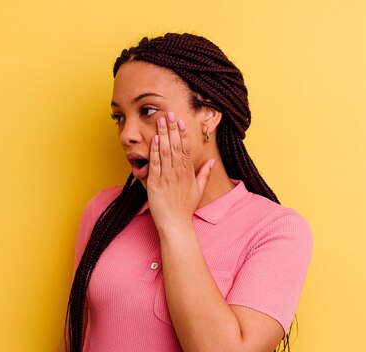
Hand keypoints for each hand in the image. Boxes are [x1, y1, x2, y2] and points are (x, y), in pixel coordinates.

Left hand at [147, 112, 214, 229]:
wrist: (175, 223)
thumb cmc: (185, 208)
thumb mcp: (198, 190)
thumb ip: (204, 174)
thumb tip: (210, 161)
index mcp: (188, 173)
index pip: (186, 149)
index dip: (183, 134)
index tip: (181, 121)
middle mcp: (178, 172)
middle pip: (176, 146)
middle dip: (172, 129)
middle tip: (169, 114)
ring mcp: (167, 177)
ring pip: (165, 152)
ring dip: (163, 135)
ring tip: (160, 121)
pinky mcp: (155, 183)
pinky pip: (155, 164)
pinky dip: (155, 151)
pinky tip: (154, 139)